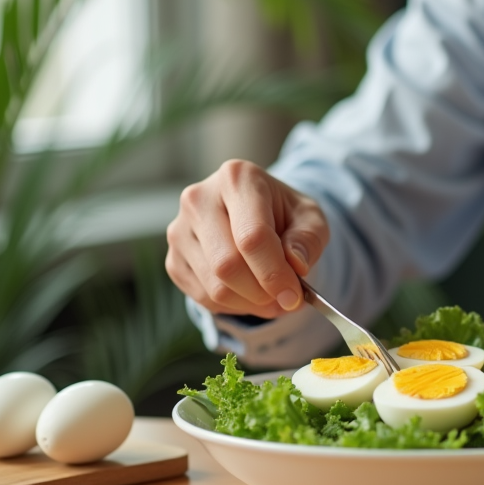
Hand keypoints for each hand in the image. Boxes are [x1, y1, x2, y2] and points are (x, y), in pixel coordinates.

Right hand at [165, 159, 328, 317]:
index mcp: (237, 179)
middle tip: (285, 300)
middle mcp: (199, 199)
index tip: (293, 295)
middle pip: (227, 264)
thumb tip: (296, 265)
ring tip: (271, 296)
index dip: (274, 273)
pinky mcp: (173, 258)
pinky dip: (232, 305)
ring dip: (249, 303)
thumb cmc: (285, 214)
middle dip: (261, 292)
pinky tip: (249, 293)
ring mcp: (180, 229)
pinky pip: (201, 297)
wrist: (257, 214)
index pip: (252, 236)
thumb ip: (307, 240)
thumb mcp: (310, 218)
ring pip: (214, 286)